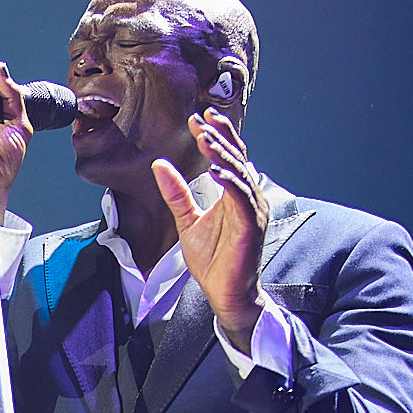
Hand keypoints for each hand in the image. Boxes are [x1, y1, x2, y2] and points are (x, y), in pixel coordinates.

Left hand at [151, 109, 270, 348]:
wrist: (224, 293)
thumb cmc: (213, 260)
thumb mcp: (187, 221)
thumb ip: (176, 194)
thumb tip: (160, 165)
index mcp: (234, 195)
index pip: (227, 158)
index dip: (214, 137)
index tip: (196, 119)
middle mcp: (247, 198)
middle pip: (236, 159)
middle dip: (219, 137)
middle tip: (202, 119)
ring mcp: (252, 211)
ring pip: (240, 174)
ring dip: (222, 155)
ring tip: (205, 139)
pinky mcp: (252, 226)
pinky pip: (242, 199)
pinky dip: (230, 182)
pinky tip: (216, 170)